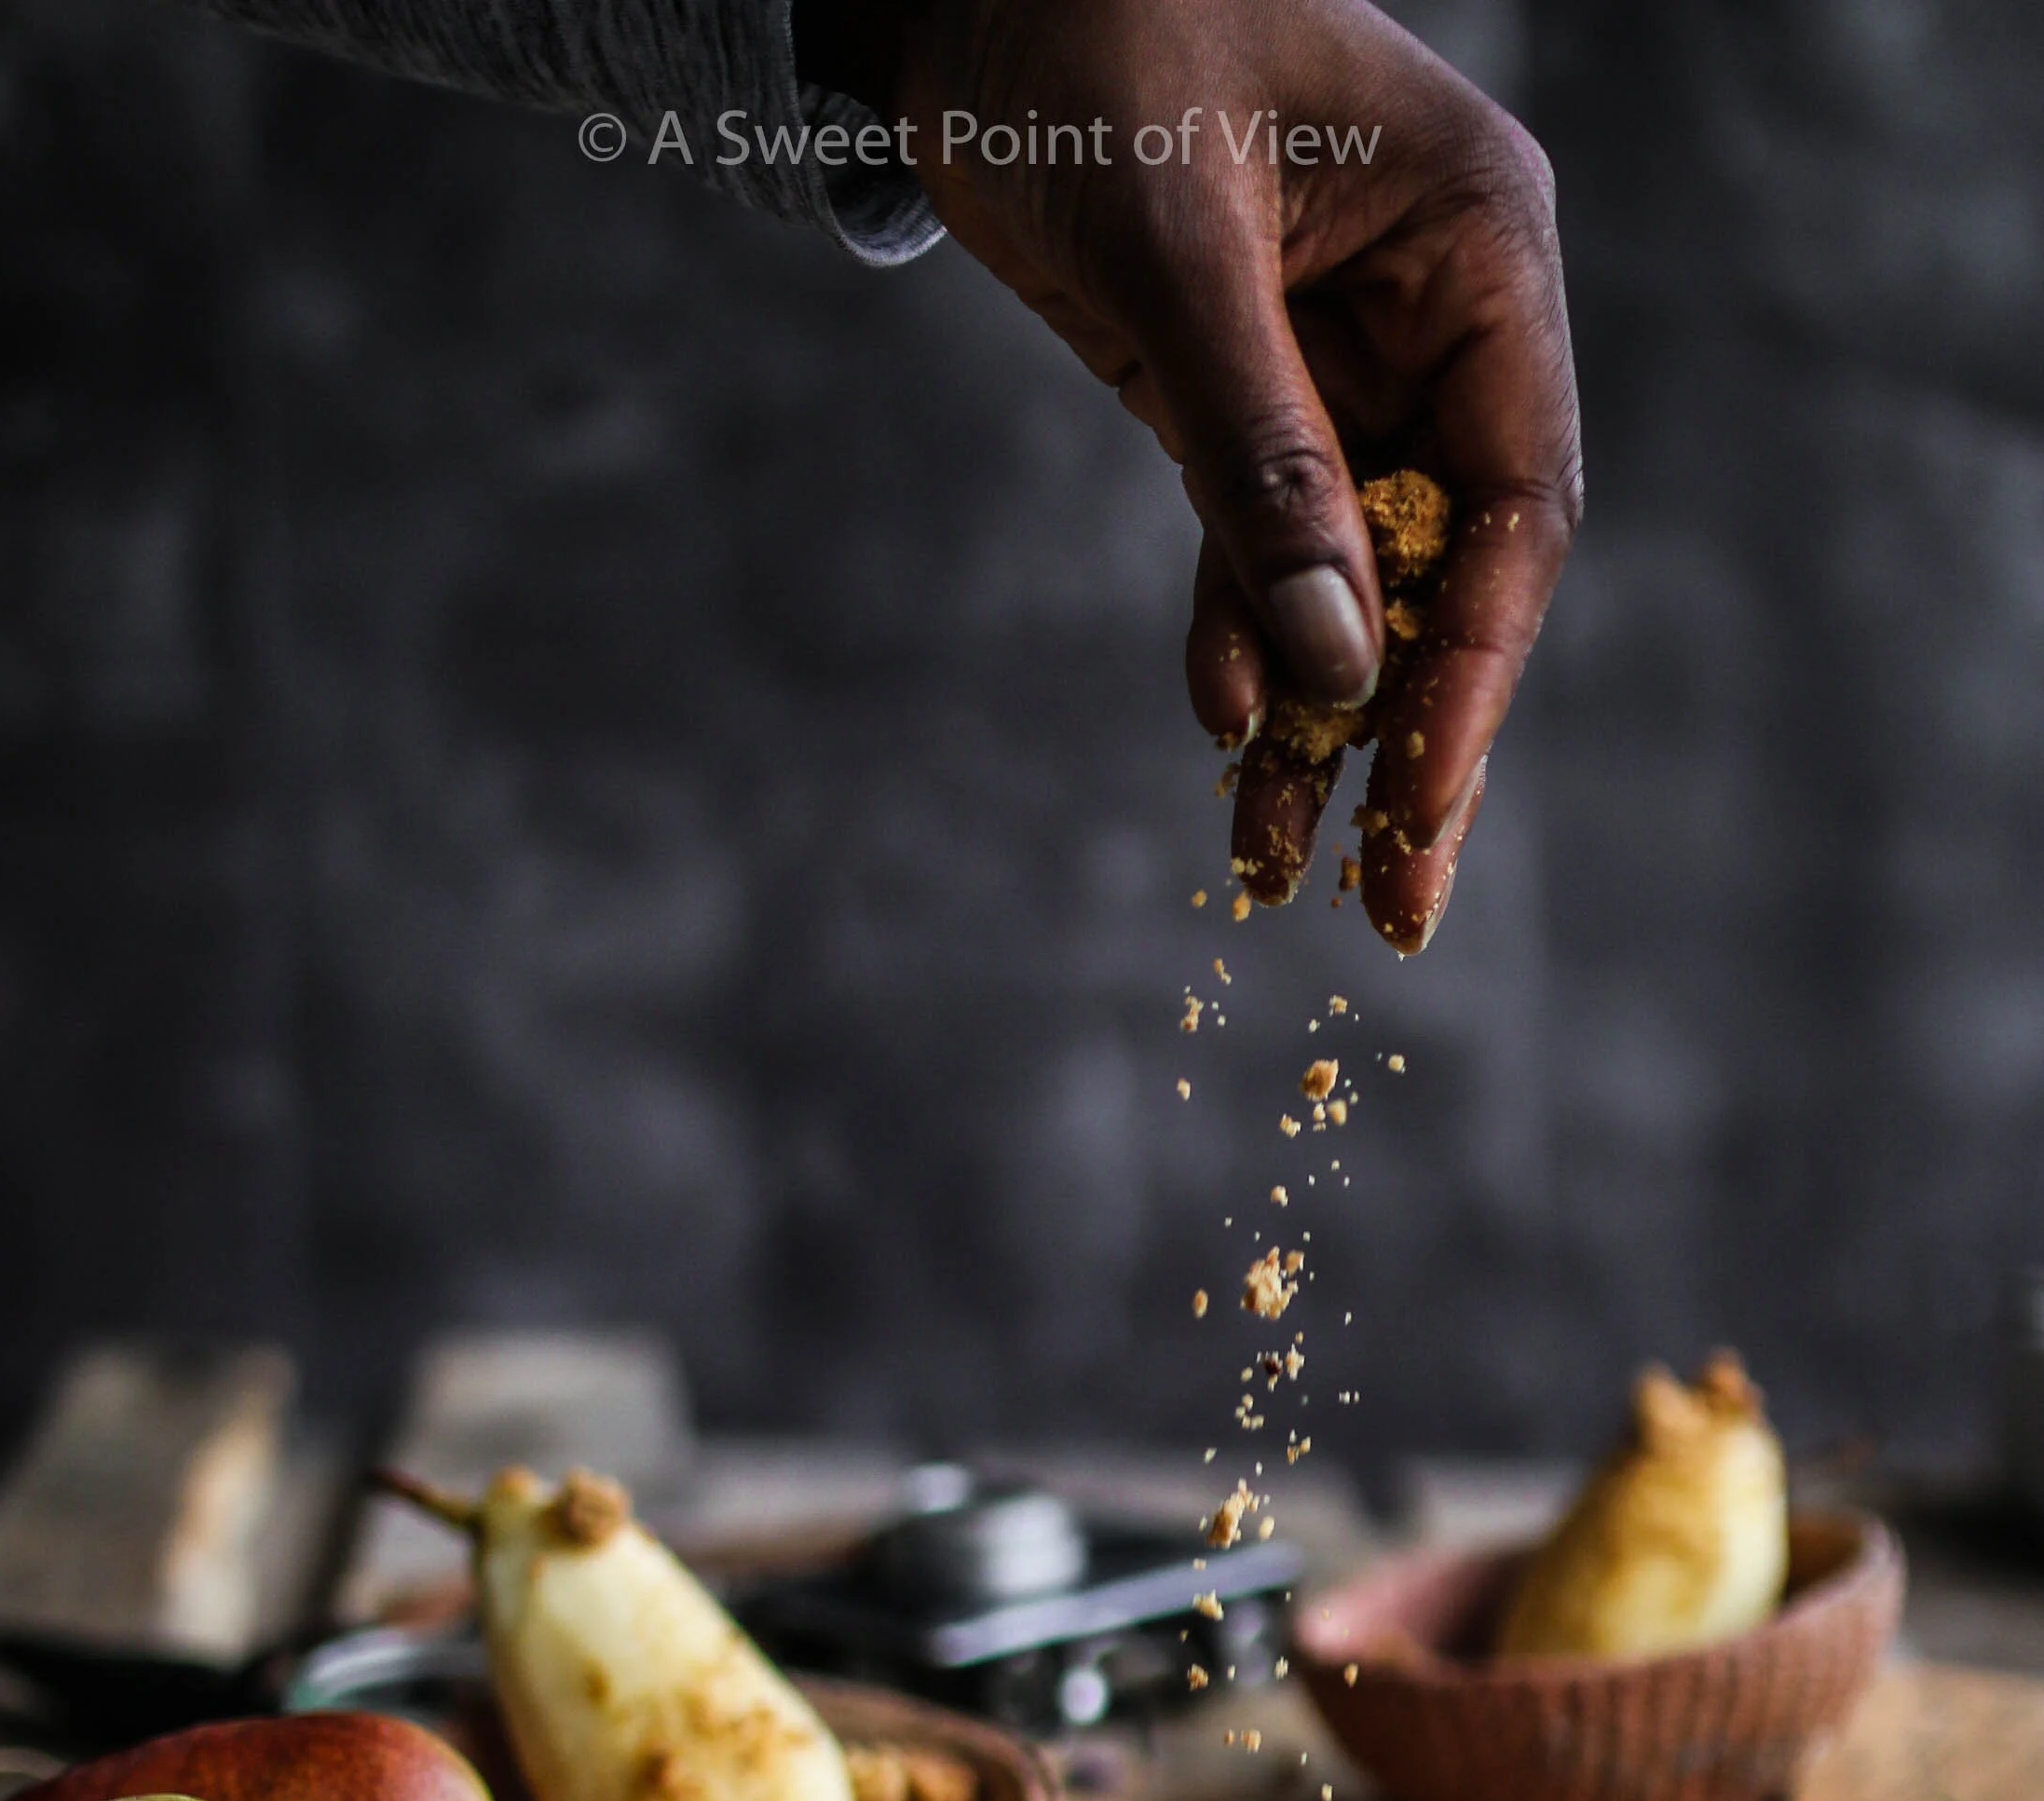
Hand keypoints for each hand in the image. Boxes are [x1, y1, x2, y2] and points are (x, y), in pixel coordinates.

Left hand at [812, 0, 1579, 949]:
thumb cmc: (1090, 32)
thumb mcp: (1173, 245)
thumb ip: (1259, 456)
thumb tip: (1334, 667)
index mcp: (1481, 240)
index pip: (1518, 497)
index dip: (1476, 668)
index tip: (1422, 804)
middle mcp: (1441, 308)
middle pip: (1461, 564)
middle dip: (1422, 736)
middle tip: (1397, 905)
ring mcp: (1350, 357)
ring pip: (1360, 577)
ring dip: (1328, 725)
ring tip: (1289, 873)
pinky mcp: (1248, 391)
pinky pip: (1264, 546)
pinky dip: (1245, 643)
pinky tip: (1228, 739)